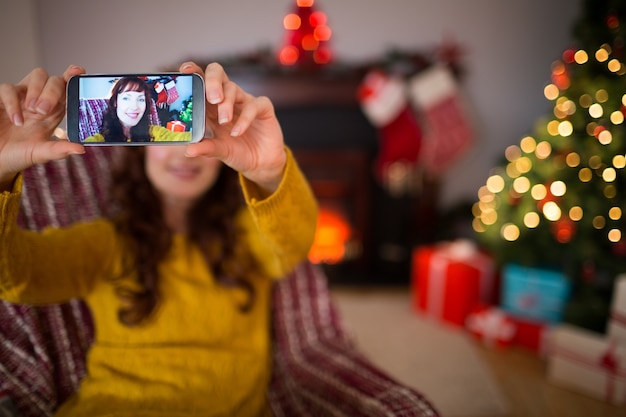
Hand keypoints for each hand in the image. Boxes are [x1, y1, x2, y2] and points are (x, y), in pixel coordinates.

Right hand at [0, 66, 85, 188]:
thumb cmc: (19, 154)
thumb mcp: (40, 153)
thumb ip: (58, 150)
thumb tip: (81, 148)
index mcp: (54, 111)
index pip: (67, 89)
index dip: (73, 77)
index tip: (79, 72)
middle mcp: (40, 100)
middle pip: (53, 80)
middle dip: (53, 91)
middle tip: (44, 110)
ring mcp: (22, 97)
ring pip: (36, 76)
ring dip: (37, 90)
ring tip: (33, 111)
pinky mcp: (2, 98)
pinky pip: (8, 88)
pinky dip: (13, 102)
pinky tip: (16, 119)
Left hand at [179, 62, 286, 193]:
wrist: (261, 165)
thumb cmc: (238, 153)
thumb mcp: (220, 151)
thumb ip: (205, 148)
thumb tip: (188, 151)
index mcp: (212, 106)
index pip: (201, 81)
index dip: (193, 72)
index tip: (185, 71)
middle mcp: (228, 99)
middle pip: (217, 74)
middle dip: (212, 81)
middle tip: (212, 99)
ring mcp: (245, 102)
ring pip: (233, 88)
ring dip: (226, 104)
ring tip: (224, 122)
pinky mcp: (263, 108)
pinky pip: (254, 105)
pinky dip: (245, 118)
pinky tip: (238, 132)